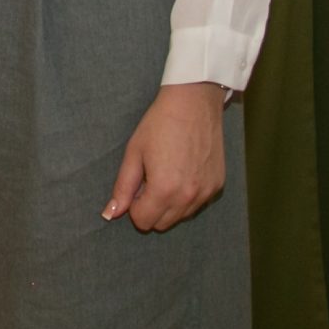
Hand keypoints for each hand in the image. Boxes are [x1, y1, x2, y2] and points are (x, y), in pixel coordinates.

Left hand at [102, 82, 228, 231]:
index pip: (143, 221)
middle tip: (150, 179)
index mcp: (164, 190)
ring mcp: (205, 193)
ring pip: (181, 217)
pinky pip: (197, 205)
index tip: (137, 186)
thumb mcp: (134, 153)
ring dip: (170, 204)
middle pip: (162, 224)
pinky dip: (187, 196)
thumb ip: (123, 188)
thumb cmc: (159, 125)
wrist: (194, 103)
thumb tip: (111, 214)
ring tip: (167, 173)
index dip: (135, 206)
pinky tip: (184, 171)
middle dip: (151, 208)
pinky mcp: (217, 185)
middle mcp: (188, 197)